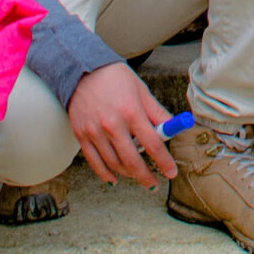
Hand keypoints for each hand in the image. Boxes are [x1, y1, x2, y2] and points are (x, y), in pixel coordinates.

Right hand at [66, 64, 178, 187]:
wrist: (82, 70)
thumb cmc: (115, 78)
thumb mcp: (141, 91)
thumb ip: (156, 112)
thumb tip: (172, 129)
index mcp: (131, 112)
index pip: (152, 144)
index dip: (164, 161)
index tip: (171, 172)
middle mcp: (112, 125)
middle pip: (132, 160)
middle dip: (146, 176)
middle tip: (154, 183)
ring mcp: (95, 132)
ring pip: (114, 164)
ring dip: (128, 175)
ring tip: (137, 177)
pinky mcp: (81, 135)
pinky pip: (94, 162)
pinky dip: (105, 174)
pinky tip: (115, 178)